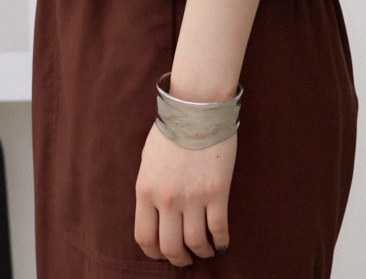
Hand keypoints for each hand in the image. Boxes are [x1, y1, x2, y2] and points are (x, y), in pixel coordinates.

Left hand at [134, 120, 236, 266]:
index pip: (145, 237)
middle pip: (170, 247)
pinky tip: (221, 242)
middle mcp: (167, 198)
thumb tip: (154, 214)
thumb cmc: (172, 129)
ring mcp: (193, 196)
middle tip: (186, 259)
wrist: (197, 107)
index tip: (163, 254)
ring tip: (205, 251)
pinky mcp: (217, 191)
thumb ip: (149, 189)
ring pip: (195, 242)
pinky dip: (220, 241)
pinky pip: (218, 228)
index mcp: (146, 190)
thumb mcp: (148, 160)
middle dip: (179, 259)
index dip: (154, 252)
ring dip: (201, 252)